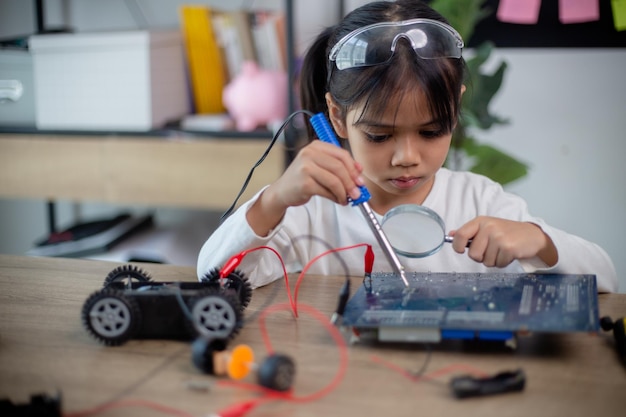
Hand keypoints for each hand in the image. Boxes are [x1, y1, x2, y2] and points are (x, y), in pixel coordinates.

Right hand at [246, 141, 363, 235]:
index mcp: (316, 146)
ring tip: (346, 199)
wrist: (282, 191)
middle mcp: (309, 154)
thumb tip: (359, 171)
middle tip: (357, 193)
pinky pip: (327, 191)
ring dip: (344, 192)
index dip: (354, 168)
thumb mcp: (320, 166)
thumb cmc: (303, 178)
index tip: (360, 180)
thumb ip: (338, 165)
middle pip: (339, 167)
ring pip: (335, 180)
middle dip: (351, 182)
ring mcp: (305, 168)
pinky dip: (336, 198)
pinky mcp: (304, 183)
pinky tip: (337, 200)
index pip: (341, 154)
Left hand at [449, 216, 557, 267]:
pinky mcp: (509, 247)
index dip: (457, 246)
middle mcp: (488, 227)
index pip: (460, 235)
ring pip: (485, 261)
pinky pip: (498, 264)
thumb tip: (450, 234)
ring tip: (501, 251)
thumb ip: (469, 232)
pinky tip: (509, 254)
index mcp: (480, 221)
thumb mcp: (486, 227)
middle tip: (491, 250)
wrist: (531, 235)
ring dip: (493, 260)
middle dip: (481, 257)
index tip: (462, 250)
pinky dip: (503, 263)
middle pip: (473, 254)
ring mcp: (499, 237)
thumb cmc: (506, 232)